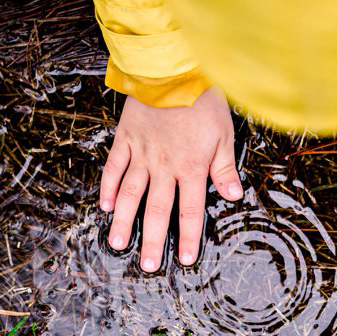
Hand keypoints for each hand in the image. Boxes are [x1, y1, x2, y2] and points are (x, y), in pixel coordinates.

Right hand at [99, 88, 242, 271]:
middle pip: (158, 210)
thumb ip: (224, 168)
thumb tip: (233, 197)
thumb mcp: (224, 135)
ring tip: (118, 244)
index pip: (190, 210)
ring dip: (124, 221)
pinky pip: (114, 167)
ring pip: (130, 194)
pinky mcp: (126, 138)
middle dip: (153, 241)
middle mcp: (164, 166)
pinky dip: (107, 186)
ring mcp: (142, 154)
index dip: (188, 237)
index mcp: (192, 168)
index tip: (185, 259)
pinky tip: (103, 205)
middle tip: (147, 266)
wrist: (173, 69)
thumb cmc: (204, 101)